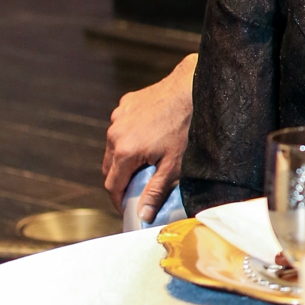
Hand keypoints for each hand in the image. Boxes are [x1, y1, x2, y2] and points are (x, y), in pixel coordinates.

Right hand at [103, 53, 197, 220]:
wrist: (194, 88)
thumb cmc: (188, 128)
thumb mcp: (174, 166)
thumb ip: (155, 192)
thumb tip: (142, 216)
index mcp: (124, 151)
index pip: (112, 185)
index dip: (118, 201)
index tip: (127, 208)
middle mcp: (115, 132)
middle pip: (110, 166)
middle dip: (121, 180)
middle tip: (138, 189)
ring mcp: (119, 115)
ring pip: (114, 145)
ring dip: (124, 157)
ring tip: (146, 163)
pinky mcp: (127, 103)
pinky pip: (122, 126)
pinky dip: (130, 136)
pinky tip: (149, 138)